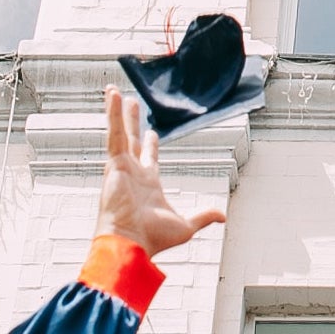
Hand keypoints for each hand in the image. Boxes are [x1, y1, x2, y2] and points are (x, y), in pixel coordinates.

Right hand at [93, 86, 226, 256]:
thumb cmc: (152, 239)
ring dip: (117, 112)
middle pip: (132, 140)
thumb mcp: (185, 225)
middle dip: (132, 122)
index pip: (148, 159)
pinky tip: (112, 96)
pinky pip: (113, 133)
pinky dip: (112, 114)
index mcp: (147, 185)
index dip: (151, 145)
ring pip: (120, 132)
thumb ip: (203, 216)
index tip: (152, 132)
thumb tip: (222, 216)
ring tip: (114, 91)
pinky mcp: (113, 163)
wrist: (130, 243)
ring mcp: (121, 167)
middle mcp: (132, 173)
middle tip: (130, 104)